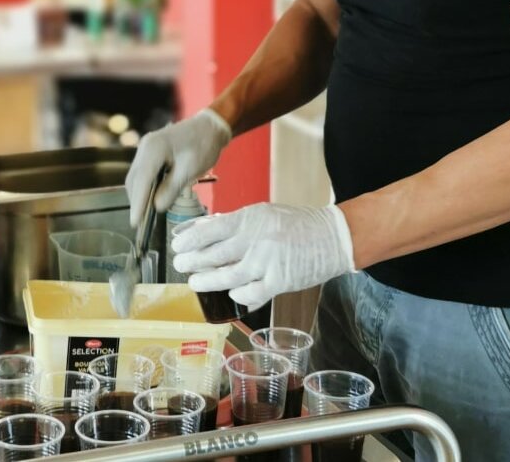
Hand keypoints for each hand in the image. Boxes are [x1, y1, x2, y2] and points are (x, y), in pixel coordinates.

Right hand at [125, 110, 231, 227]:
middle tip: (141, 224)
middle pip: (134, 180)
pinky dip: (145, 187)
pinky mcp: (151, 152)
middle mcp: (145, 148)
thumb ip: (171, 189)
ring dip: (140, 195)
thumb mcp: (190, 170)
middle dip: (137, 201)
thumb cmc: (204, 146)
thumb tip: (156, 207)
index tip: (134, 223)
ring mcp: (146, 149)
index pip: (141, 181)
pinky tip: (152, 198)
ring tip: (146, 214)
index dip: (137, 204)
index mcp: (153, 149)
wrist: (211, 126)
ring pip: (136, 177)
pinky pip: (143, 173)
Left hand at [172, 203, 354, 308]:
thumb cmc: (295, 224)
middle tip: (180, 266)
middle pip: (213, 255)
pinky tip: (232, 292)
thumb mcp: (262, 214)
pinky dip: (237, 295)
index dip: (189, 240)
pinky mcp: (280, 282)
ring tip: (194, 282)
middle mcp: (256, 240)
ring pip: (227, 277)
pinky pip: (250, 293)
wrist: (332, 237)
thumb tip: (202, 231)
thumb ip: (234, 224)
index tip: (177, 246)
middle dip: (191, 262)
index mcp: (250, 219)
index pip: (210, 230)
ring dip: (207, 281)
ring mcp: (267, 262)